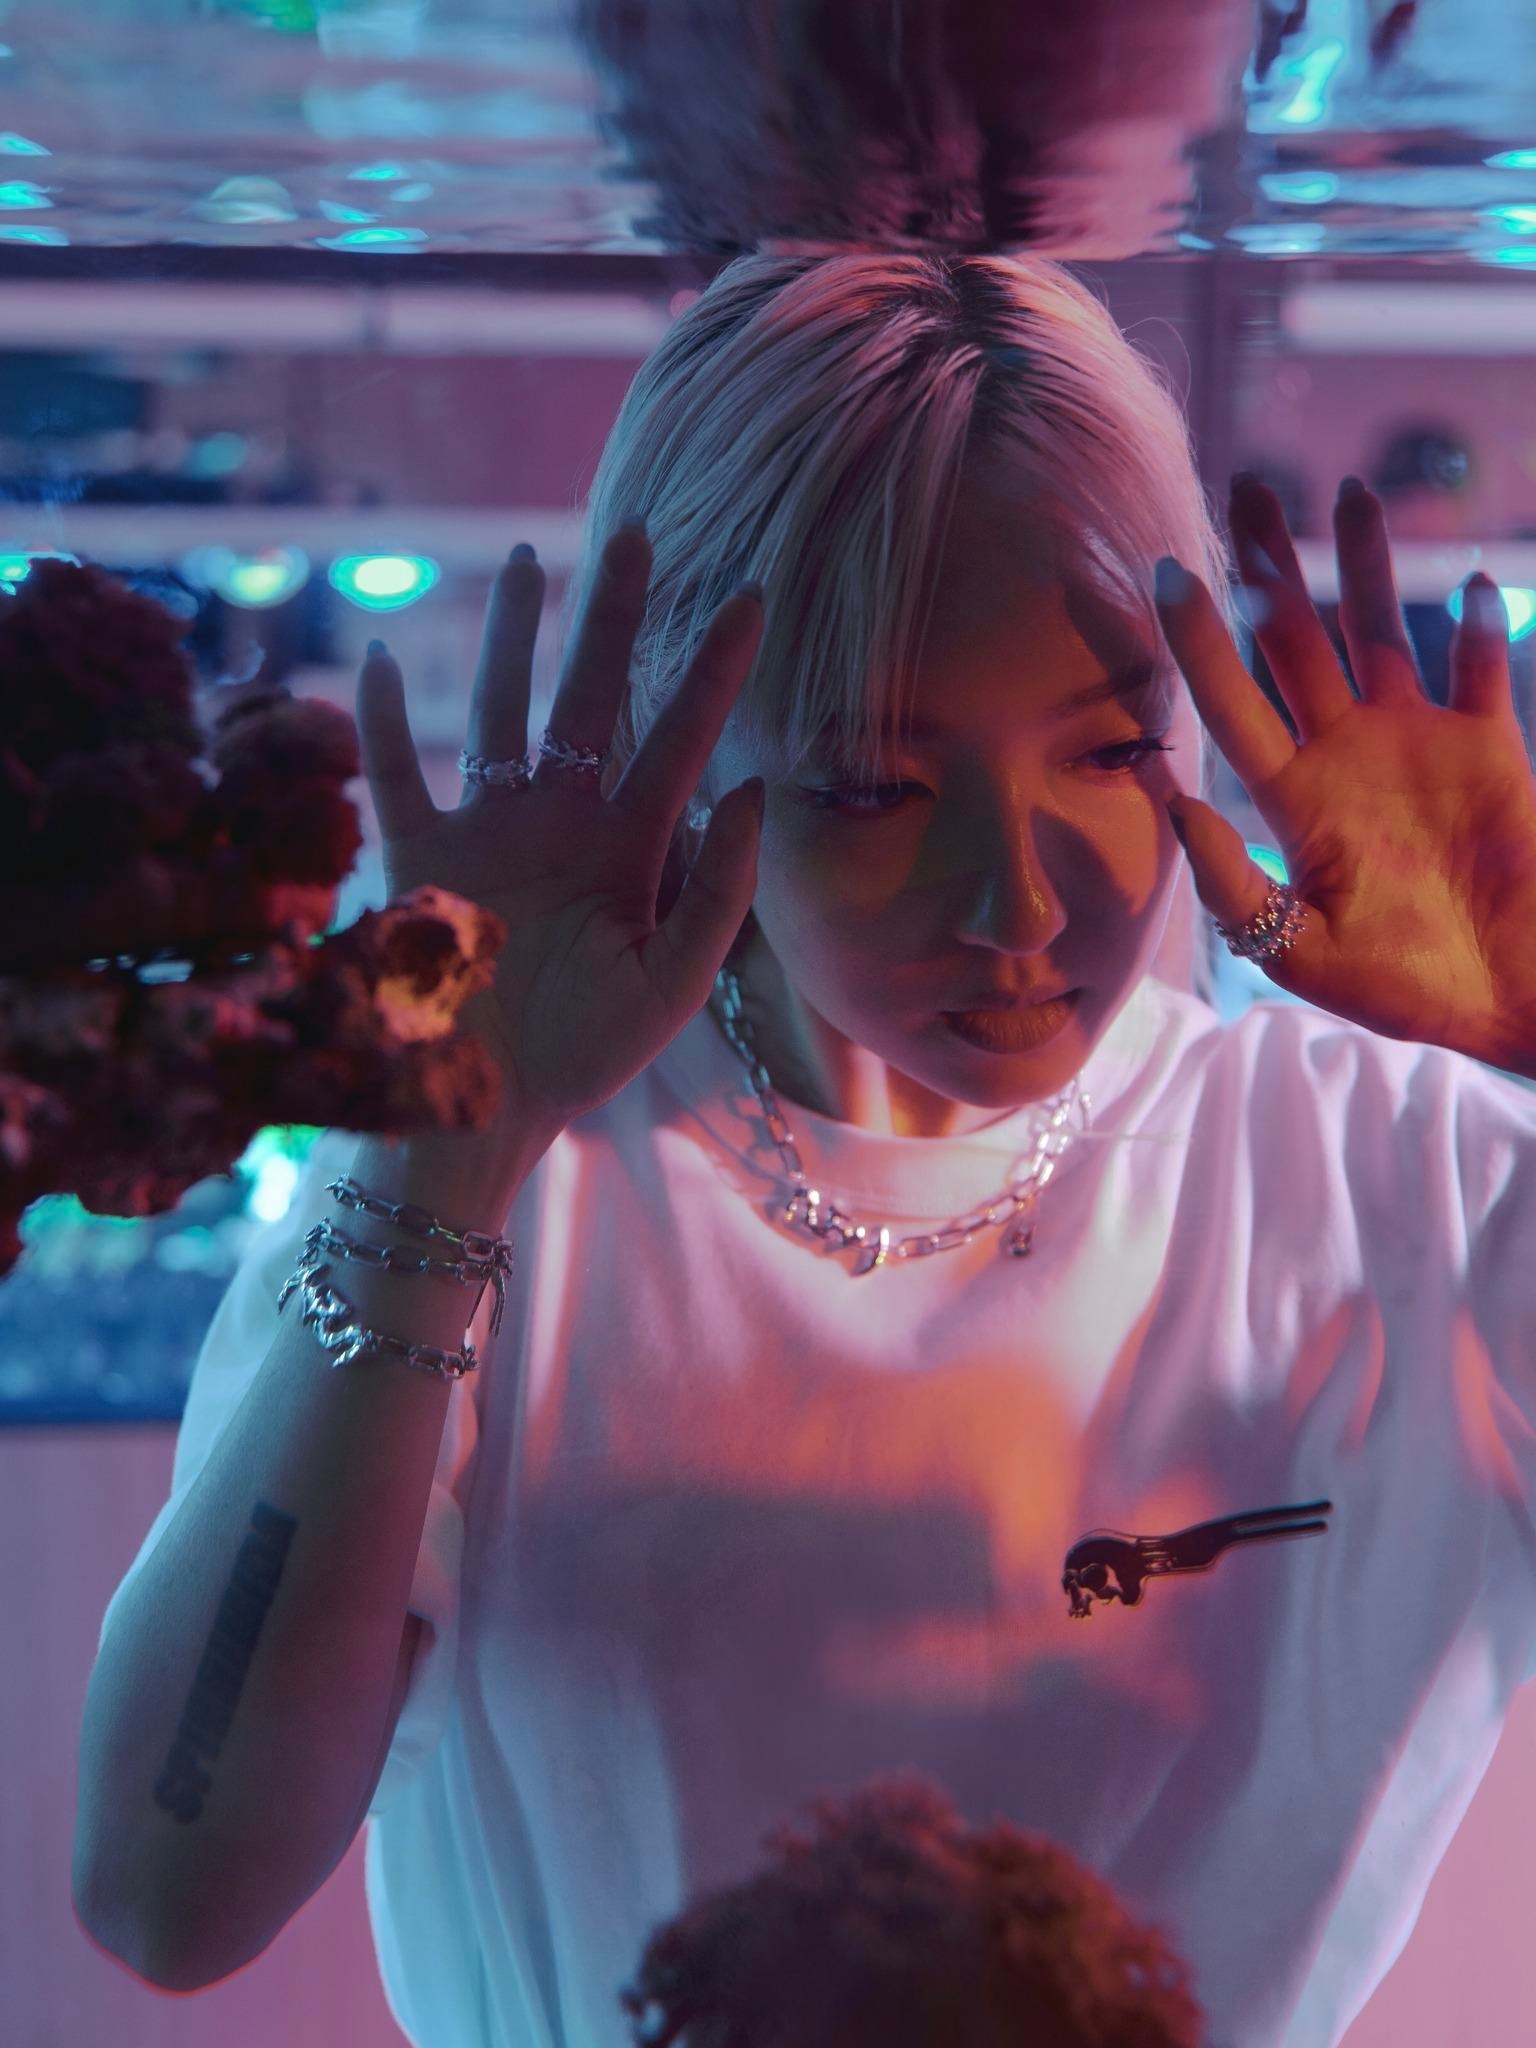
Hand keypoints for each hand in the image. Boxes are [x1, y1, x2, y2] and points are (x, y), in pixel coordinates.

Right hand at [355, 528, 765, 1137]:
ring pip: (499, 710)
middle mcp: (561, 821)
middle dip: (613, 618)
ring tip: (524, 558)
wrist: (487, 1108)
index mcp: (629, 848)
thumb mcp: (673, 983)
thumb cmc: (587, 1055)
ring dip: (509, 637)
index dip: (714, 671)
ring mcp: (488, 830)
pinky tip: (380, 658)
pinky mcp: (416, 858)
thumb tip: (754, 790)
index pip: (681, 739)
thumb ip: (718, 894)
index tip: (751, 597)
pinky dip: (384, 723)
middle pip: (591, 697)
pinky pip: (397, 775)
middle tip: (637, 534)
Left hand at [1153, 474, 1535, 1073]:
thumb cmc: (1400, 986)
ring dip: (1365, 565)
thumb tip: (1173, 801)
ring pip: (1381, 632)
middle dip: (1274, 568)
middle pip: (1297, 642)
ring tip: (1349, 491)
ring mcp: (1416, 742)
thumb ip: (1233, 882)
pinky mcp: (1487, 746)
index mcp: (1294, 797)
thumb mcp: (1297, 950)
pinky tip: (1468, 582)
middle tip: (1249, 489)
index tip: (1165, 571)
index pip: (1231, 702)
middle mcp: (1345, 753)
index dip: (1198, 640)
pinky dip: (1475, 627)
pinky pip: (1477, 669)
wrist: (1507, 999)